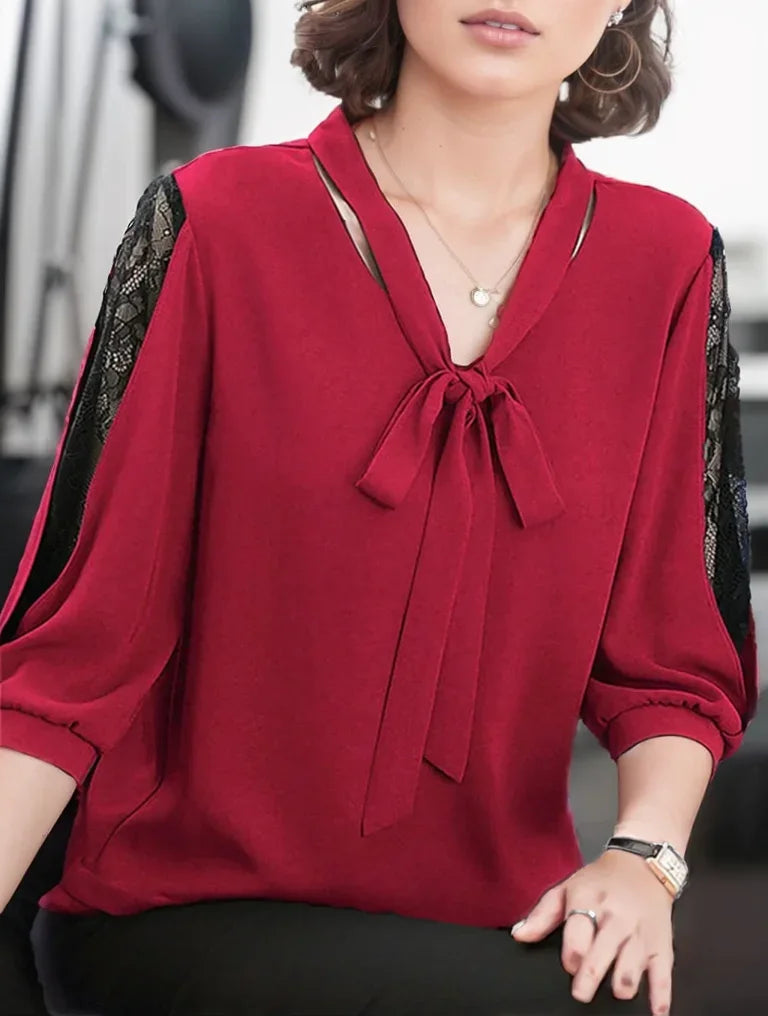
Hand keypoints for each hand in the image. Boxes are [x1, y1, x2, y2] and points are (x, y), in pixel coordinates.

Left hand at [510, 849, 673, 1014]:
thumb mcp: (567, 888)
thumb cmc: (600, 881)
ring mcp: (640, 933)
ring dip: (622, 985)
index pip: (577, 936)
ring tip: (615, 991)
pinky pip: (663, 974)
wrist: (643, 865)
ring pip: (632, 967)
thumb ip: (542, 915)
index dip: (570, 956)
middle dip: (590, 978)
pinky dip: (660, 997)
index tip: (569, 964)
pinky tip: (655, 1013)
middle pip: (602, 954)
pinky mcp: (661, 945)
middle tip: (581, 992)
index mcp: (589, 902)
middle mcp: (616, 918)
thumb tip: (519, 935)